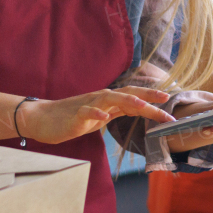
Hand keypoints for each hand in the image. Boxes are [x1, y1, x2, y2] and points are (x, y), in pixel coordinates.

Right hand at [21, 87, 172, 144]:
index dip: (153, 105)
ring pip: (111, 98)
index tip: (170, 114)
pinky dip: (95, 113)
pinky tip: (104, 117)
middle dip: (148, 95)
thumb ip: (116, 113)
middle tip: (166, 99)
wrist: (42, 119)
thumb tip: (136, 113)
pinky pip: (87, 112)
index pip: (136, 101)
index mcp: (110, 102)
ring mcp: (89, 105)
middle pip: (129, 93)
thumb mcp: (99, 118)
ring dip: (127, 100)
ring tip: (142, 104)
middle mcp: (102, 99)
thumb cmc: (72, 119)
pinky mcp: (75, 114)